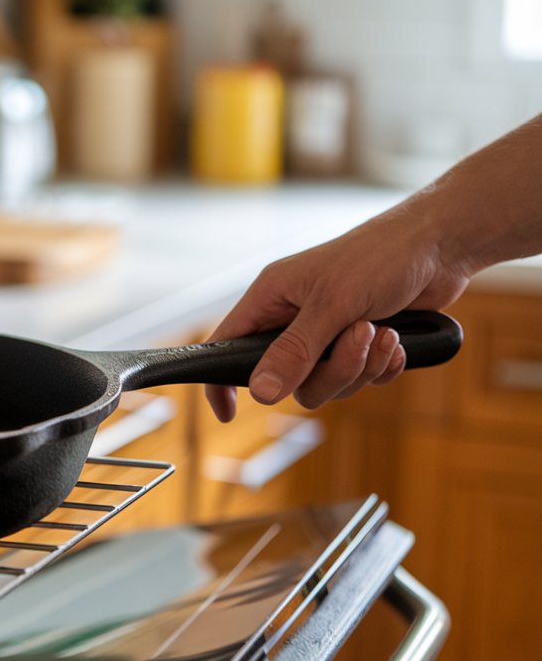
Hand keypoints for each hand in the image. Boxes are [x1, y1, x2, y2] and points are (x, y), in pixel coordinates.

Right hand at [204, 210, 470, 421]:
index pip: (227, 346)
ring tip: (384, 333)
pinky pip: (359, 380)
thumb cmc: (379, 256)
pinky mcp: (359, 344)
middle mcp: (292, 319)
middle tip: (358, 338)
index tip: (228, 414)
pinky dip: (381, 367)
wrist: (440, 245)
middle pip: (289, 379)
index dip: (220, 381)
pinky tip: (397, 342)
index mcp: (271, 299)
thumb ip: (294, 351)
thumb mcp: (332, 304)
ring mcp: (326, 334)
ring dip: (361, 366)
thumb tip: (260, 393)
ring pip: (326, 383)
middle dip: (331, 370)